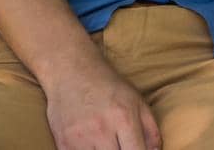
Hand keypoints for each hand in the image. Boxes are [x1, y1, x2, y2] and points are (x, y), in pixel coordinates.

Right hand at [42, 53, 160, 149]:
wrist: (71, 72)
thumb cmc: (108, 86)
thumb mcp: (137, 101)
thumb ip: (151, 130)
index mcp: (124, 118)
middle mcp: (102, 130)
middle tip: (121, 145)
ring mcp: (80, 139)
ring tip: (107, 144)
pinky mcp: (63, 144)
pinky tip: (92, 146)